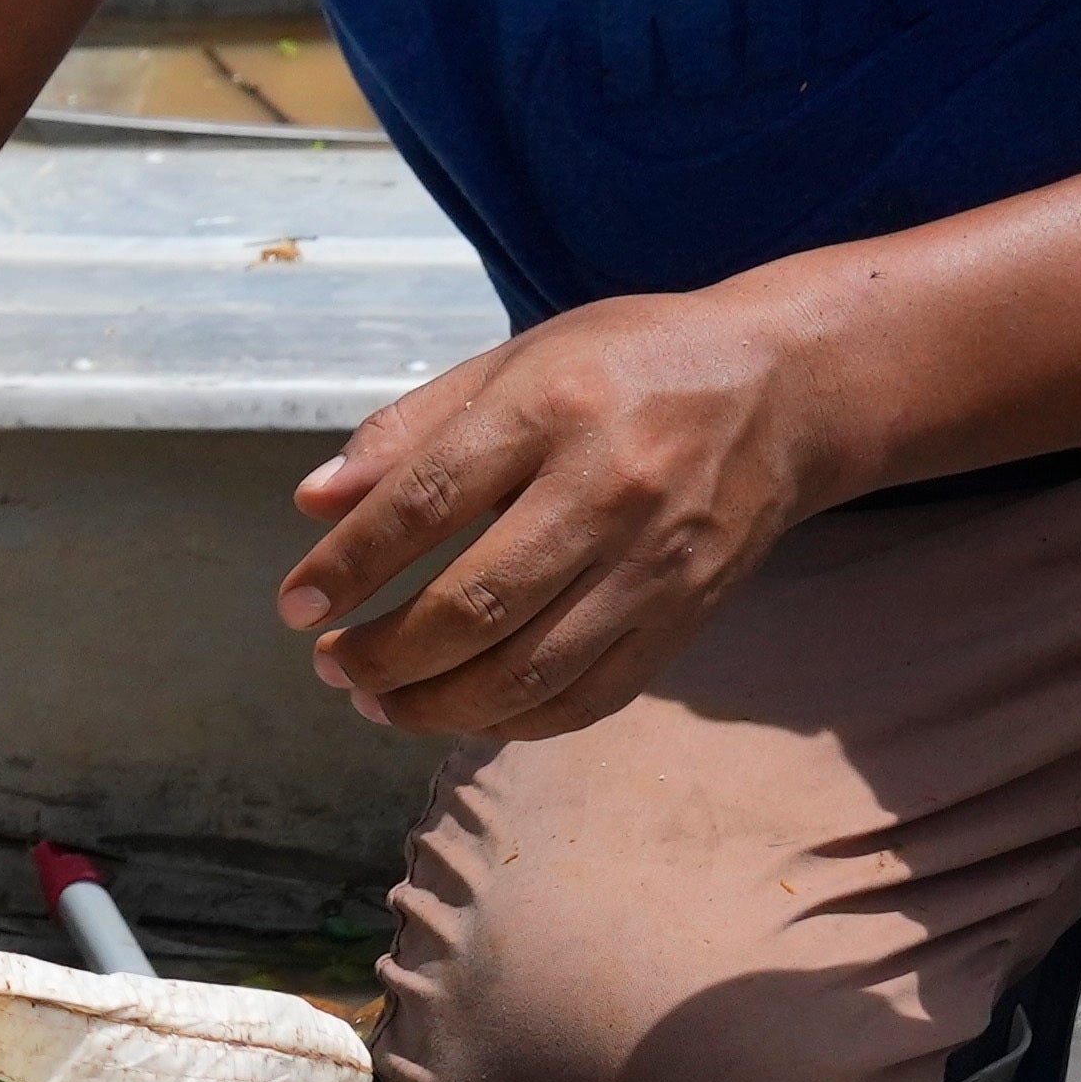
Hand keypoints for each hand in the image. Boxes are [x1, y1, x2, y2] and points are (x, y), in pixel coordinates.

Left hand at [277, 285, 862, 744]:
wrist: (784, 391)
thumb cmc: (628, 363)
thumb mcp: (517, 360)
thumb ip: (412, 431)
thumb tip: (315, 504)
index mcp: (552, 407)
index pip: (428, 501)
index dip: (351, 564)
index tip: (296, 605)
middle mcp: (606, 489)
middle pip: (475, 602)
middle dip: (383, 652)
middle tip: (329, 664)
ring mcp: (654, 563)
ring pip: (528, 669)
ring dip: (435, 704)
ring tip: (376, 701)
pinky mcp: (686, 617)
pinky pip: (588, 696)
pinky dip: (514, 722)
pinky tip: (463, 712)